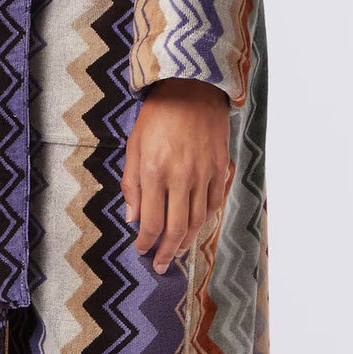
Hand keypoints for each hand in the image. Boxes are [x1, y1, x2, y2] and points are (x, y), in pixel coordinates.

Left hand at [122, 79, 230, 272]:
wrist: (193, 88)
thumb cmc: (157, 115)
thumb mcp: (134, 146)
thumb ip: (131, 183)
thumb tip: (132, 217)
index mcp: (155, 172)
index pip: (150, 222)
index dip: (146, 243)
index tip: (142, 252)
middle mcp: (181, 178)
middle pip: (176, 229)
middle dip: (167, 252)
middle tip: (162, 266)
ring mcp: (204, 174)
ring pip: (197, 220)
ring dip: (186, 241)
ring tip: (177, 252)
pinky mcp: (221, 168)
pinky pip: (215, 202)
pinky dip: (206, 219)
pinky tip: (196, 226)